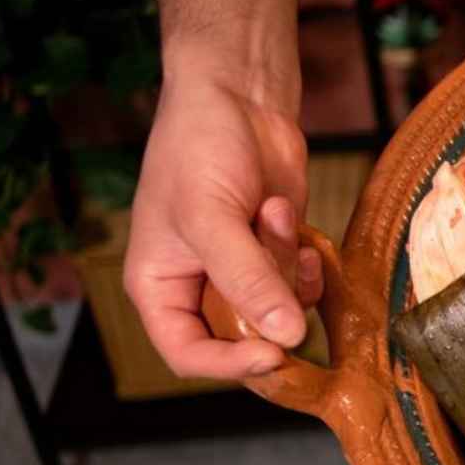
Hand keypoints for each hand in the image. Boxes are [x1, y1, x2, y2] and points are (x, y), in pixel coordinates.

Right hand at [125, 70, 322, 377]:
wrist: (239, 100)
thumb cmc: (200, 148)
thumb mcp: (213, 217)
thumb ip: (248, 280)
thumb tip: (286, 337)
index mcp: (159, 287)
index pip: (189, 355)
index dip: (229, 364)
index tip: (273, 353)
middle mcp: (199, 288)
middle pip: (242, 339)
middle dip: (269, 305)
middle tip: (284, 266)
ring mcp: (242, 273)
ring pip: (280, 312)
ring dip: (286, 268)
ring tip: (269, 211)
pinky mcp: (277, 255)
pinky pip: (302, 286)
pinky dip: (305, 261)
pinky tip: (289, 220)